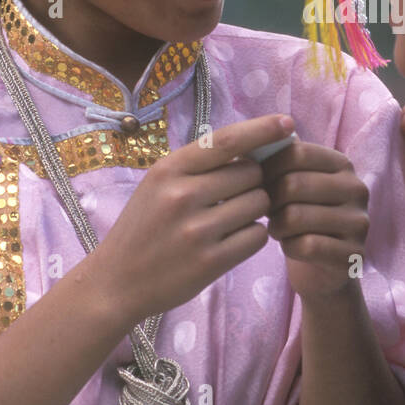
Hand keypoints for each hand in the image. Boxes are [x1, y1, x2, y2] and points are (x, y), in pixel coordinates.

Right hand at [92, 114, 293, 326]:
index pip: (227, 140)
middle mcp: (182, 196)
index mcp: (169, 169)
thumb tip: (256, 148)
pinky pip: (257, 236)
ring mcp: (196, 231)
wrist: (117, 281)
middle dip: (253, 182)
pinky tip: (232, 240)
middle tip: (234, 197)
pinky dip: (253, 236)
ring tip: (229, 219)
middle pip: (252, 174)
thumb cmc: (145, 226)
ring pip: (259, 204)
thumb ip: (200, 165)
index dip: (262, 130)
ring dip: (255, 210)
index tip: (287, 123)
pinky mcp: (210, 262)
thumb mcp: (159, 184)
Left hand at [260, 141, 369, 300]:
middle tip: (267, 212)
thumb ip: (277, 160)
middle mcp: (356, 189)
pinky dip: (290, 247)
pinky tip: (291, 247)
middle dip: (269, 200)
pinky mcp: (353, 253)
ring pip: (296, 216)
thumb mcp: (292, 183)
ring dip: (276, 226)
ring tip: (277, 228)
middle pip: (294, 184)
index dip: (268, 168)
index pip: (297, 152)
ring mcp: (359, 222)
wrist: (323, 267)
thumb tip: (247, 144)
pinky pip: (307, 246)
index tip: (258, 184)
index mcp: (342, 164)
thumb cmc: (301, 216)